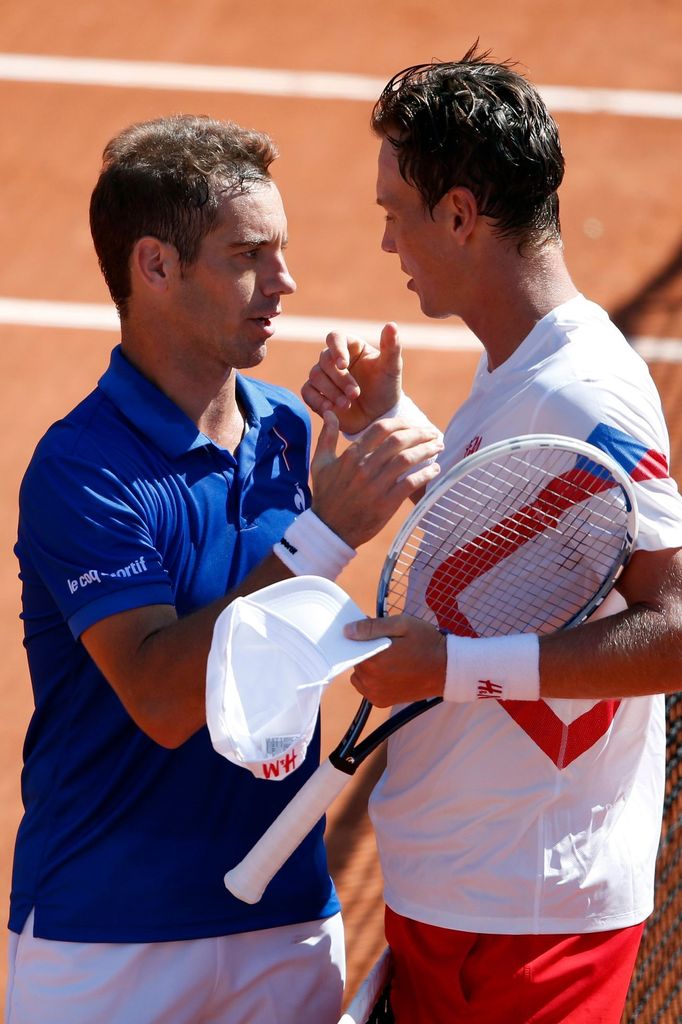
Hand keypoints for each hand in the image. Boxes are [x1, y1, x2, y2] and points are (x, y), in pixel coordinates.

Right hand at [301, 322, 402, 434]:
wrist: (378, 416)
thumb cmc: (386, 388)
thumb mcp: (392, 368)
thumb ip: (391, 347)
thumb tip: (391, 325)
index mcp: (351, 346)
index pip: (335, 338)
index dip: (336, 349)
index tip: (343, 365)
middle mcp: (333, 358)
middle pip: (325, 360)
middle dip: (339, 379)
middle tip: (355, 394)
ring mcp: (323, 376)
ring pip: (315, 376)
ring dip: (331, 391)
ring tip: (347, 404)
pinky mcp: (316, 394)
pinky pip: (307, 392)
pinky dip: (317, 400)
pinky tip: (330, 409)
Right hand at [310, 411, 441, 547]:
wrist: (330, 530)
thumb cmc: (326, 496)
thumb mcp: (320, 464)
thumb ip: (326, 437)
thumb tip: (331, 412)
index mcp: (351, 456)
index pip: (381, 429)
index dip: (401, 423)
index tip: (413, 424)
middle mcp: (364, 468)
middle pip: (398, 441)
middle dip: (419, 433)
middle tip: (432, 432)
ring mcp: (376, 486)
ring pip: (407, 460)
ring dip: (426, 450)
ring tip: (438, 446)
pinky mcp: (386, 504)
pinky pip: (410, 484)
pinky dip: (426, 474)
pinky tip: (435, 470)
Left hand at [344, 615, 446, 705]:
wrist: (447, 669)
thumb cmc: (426, 643)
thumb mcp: (401, 625)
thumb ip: (372, 627)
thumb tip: (347, 631)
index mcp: (373, 661)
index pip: (351, 646)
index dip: (361, 638)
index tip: (374, 634)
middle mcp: (370, 681)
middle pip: (355, 661)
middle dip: (366, 652)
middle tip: (387, 646)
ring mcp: (375, 694)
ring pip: (359, 675)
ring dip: (368, 667)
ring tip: (389, 660)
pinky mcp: (381, 702)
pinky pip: (366, 688)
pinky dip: (373, 680)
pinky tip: (389, 672)